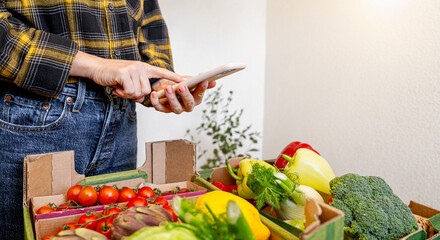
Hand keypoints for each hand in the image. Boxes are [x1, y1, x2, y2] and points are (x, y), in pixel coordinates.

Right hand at [69, 51, 183, 101]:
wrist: (96, 68)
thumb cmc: (112, 76)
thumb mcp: (128, 83)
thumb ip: (137, 90)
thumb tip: (141, 99)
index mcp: (144, 68)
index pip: (163, 72)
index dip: (175, 78)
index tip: (188, 81)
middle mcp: (141, 67)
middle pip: (148, 91)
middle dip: (135, 95)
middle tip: (124, 89)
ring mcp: (134, 68)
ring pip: (140, 92)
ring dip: (128, 94)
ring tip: (119, 86)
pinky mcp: (126, 73)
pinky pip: (131, 92)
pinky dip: (122, 93)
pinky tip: (116, 87)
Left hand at [150, 79, 215, 113]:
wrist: (168, 86)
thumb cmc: (181, 84)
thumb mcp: (191, 81)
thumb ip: (200, 81)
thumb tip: (214, 82)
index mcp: (195, 99)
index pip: (200, 95)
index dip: (202, 89)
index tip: (203, 81)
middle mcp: (187, 106)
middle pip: (188, 103)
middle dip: (185, 95)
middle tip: (181, 86)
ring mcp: (176, 109)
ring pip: (175, 107)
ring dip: (171, 98)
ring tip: (167, 88)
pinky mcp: (165, 109)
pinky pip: (160, 108)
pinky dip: (156, 102)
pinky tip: (154, 94)